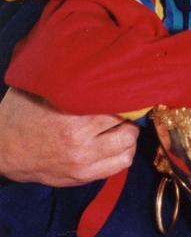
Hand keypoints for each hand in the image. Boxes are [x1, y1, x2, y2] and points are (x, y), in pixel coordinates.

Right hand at [0, 88, 139, 185]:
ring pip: (128, 149)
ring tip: (124, 124)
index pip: (116, 104)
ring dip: (130, 135)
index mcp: (71, 117)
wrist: (2, 149)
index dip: (125, 94)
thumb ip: (68, 78)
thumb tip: (95, 59)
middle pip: (128, 127)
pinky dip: (124, 153)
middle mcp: (80, 142)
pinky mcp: (82, 177)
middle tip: (127, 106)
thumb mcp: (40, 88)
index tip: (127, 88)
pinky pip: (119, 166)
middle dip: (131, 115)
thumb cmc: (21, 113)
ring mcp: (83, 163)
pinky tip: (117, 142)